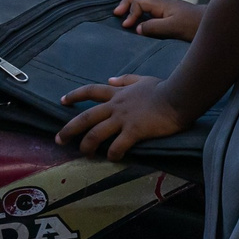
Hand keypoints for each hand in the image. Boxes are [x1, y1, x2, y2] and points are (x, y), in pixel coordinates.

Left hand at [58, 75, 188, 159]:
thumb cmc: (164, 88)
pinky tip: (113, 159)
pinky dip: (112, 154)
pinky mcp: (134, 131)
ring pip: (96, 134)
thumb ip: (126, 80)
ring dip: (87, 146)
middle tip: (59, 139)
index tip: (62, 101)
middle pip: (86, 117)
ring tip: (84, 154)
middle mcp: (116, 106)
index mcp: (118, 94)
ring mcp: (124, 119)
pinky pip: (117, 146)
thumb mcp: (143, 79)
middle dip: (69, 129)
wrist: (179, 96)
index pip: (91, 91)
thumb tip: (110, 79)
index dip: (75, 95)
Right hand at [116, 0, 200, 38]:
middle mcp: (164, 0)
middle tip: (116, 12)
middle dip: (127, 1)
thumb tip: (137, 28)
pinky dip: (141, 3)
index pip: (140, 2)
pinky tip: (139, 11)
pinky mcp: (171, 9)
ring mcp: (168, 3)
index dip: (131, 13)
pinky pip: (151, 1)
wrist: (211, 23)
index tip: (127, 26)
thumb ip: (154, 27)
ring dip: (133, 1)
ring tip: (123, 10)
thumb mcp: (173, 28)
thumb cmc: (194, 25)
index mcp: (163, 3)